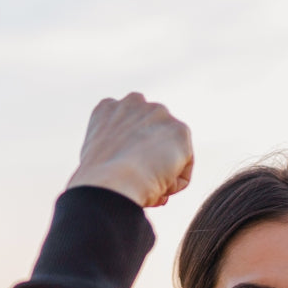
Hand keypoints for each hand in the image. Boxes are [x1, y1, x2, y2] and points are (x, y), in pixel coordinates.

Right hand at [66, 93, 192, 207]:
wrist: (114, 181)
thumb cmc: (103, 181)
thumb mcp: (103, 160)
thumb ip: (120, 153)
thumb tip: (148, 174)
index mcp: (109, 108)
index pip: (133, 132)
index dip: (133, 158)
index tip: (128, 174)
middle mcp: (133, 102)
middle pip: (154, 139)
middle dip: (153, 162)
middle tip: (139, 182)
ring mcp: (158, 113)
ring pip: (170, 153)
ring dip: (164, 173)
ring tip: (146, 185)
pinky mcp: (179, 130)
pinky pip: (184, 167)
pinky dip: (174, 183)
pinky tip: (159, 186)